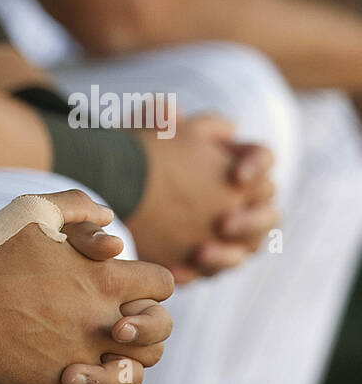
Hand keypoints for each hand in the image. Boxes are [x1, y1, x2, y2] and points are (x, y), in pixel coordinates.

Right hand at [0, 189, 173, 383]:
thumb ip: (78, 207)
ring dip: (117, 369)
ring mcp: (77, 357)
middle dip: (144, 331)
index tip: (127, 282)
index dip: (150, 282)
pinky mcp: (49, 383)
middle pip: (157, 340)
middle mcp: (99, 322)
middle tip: (117, 323)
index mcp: (103, 278)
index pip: (161, 285)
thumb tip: (111, 226)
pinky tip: (57, 380)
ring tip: (90, 356)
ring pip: (127, 380)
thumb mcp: (34, 209)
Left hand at [124, 114, 276, 282]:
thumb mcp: (141, 135)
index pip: (263, 158)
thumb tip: (172, 112)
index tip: (236, 175)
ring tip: (201, 252)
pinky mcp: (207, 259)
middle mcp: (241, 200)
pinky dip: (197, 272)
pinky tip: (178, 271)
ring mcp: (229, 234)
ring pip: (247, 250)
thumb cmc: (137, 157)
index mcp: (234, 162)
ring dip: (228, 254)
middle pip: (269, 212)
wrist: (113, 191)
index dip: (257, 166)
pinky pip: (211, 272)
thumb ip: (158, 118)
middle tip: (224, 222)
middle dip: (251, 220)